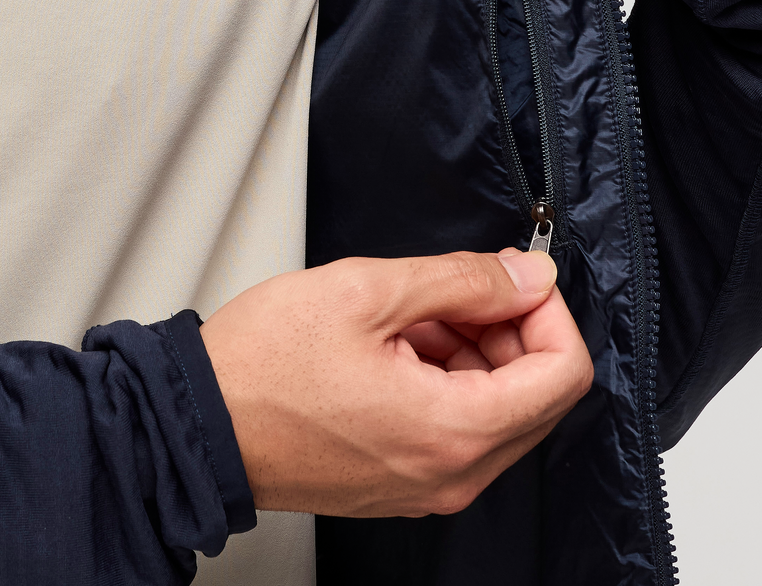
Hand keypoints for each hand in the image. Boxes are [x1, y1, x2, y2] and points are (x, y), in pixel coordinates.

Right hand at [199, 250, 592, 516]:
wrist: (197, 425)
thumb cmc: (263, 365)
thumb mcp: (369, 291)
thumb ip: (464, 280)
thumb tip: (529, 278)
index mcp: (453, 432)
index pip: (564, 374)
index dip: (548, 311)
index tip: (515, 278)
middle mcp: (450, 474)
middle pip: (537, 394)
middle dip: (509, 327)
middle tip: (457, 287)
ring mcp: (425, 485)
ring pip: (498, 408)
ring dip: (474, 348)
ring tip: (411, 312)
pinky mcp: (401, 482)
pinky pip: (457, 426)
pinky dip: (447, 376)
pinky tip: (398, 341)